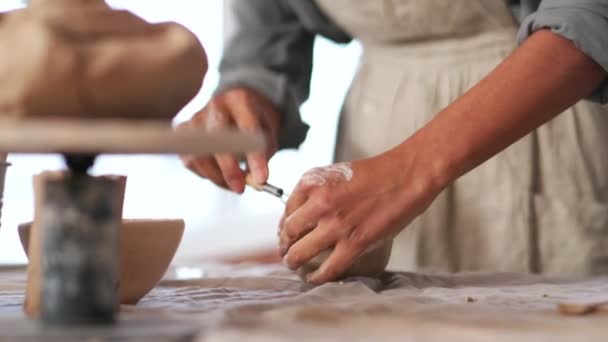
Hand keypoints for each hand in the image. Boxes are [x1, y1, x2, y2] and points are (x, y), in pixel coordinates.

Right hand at [178, 87, 280, 192]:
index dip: (255, 157)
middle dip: (229, 169)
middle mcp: (216, 105)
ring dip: (217, 176)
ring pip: (199, 154)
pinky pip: (190, 160)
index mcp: (240, 100)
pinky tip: (219, 174)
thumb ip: (264, 153)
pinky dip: (205, 174)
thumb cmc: (256, 118)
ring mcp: (196, 117)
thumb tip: (256, 181)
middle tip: (241, 188)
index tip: (262, 179)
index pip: (247, 130)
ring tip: (234, 184)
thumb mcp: (269, 130)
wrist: (237, 101)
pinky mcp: (183, 131)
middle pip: (216, 140)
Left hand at [278, 147, 444, 284]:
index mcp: (313, 181)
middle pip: (289, 232)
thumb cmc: (377, 173)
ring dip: (293, 262)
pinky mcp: (355, 242)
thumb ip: (319, 191)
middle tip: (285, 252)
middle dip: (284, 245)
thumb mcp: (337, 174)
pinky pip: (328, 268)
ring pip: (300, 252)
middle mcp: (319, 202)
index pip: (287, 209)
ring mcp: (336, 224)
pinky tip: (313, 278)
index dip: (284, 224)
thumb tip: (305, 215)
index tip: (286, 233)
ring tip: (293, 265)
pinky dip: (317, 277)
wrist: (407, 175)